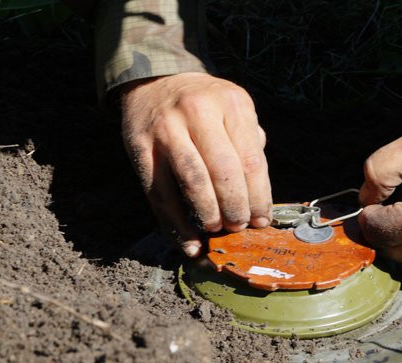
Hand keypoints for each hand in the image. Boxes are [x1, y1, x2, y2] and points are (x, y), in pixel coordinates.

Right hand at [120, 72, 271, 256]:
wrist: (155, 80)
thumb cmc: (206, 104)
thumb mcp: (235, 109)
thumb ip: (250, 145)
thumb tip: (261, 200)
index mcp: (232, 104)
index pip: (250, 160)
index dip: (259, 196)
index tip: (262, 219)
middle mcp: (198, 112)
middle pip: (223, 172)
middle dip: (235, 208)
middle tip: (239, 226)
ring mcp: (166, 129)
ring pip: (191, 183)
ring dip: (208, 215)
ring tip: (217, 231)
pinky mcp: (140, 147)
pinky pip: (159, 194)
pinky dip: (175, 225)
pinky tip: (189, 243)